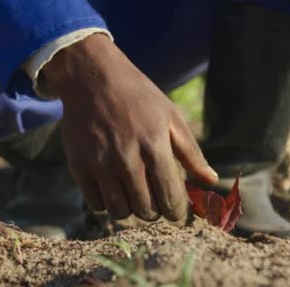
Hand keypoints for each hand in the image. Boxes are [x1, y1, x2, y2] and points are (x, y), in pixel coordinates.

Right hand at [43, 34, 218, 221]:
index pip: (170, 198)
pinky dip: (107, 202)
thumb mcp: (171, 117)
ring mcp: (99, 163)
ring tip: (134, 193)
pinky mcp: (78, 166)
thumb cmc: (139, 98)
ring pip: (120, 212)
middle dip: (155, 211)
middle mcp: (126, 157)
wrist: (93, 78)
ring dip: (131, 209)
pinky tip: (113, 185)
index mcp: (155, 145)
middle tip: (154, 199)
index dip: (177, 210)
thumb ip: (191, 153)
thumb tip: (211, 181)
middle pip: (146, 211)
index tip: (175, 207)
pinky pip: (96, 204)